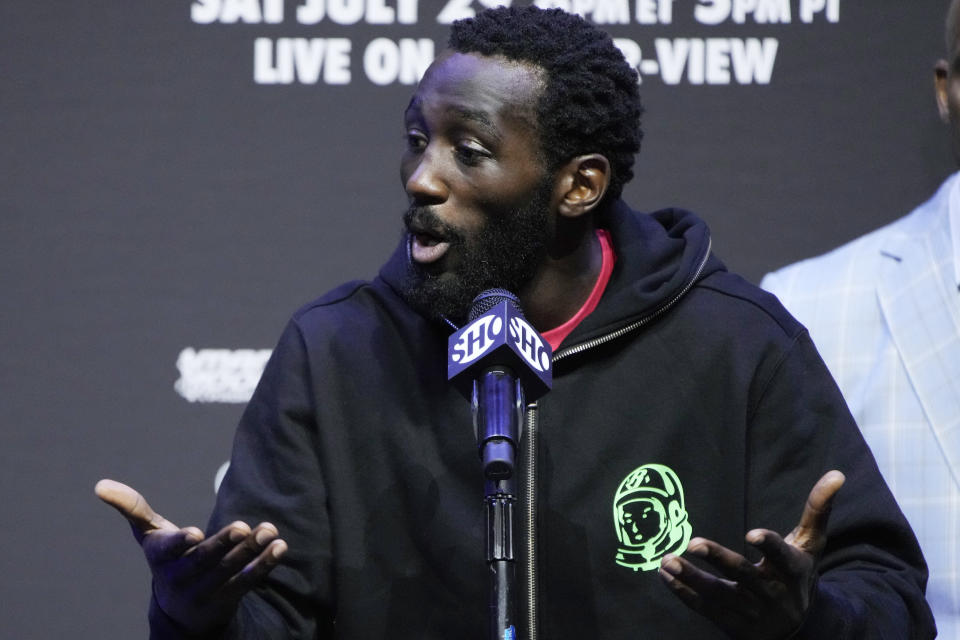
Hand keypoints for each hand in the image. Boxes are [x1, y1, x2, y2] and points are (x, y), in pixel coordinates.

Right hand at [94, 478, 287, 634]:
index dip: (181, 542)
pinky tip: (280, 546)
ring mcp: (208, 589)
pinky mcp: (231, 596)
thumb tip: (100, 485)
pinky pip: (249, 580)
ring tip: (269, 530)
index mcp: (162, 559)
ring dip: (251, 550)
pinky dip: (266, 564)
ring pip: (230, 571)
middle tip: (241, 526)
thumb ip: (133, 509)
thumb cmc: (168, 560)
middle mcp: (183, 577)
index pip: (170, 551)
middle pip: (205, 561)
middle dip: (223, 545)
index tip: (195, 533)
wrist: (181, 613)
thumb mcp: (150, 536)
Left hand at [658, 470, 844, 638]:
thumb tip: (837, 474)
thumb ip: (818, 510)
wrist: (799, 629)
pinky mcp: (731, 623)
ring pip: (719, 595)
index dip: (769, 546)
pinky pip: (705, 608)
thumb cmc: (799, 574)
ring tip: (667, 560)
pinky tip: (666, 574)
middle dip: (719, 559)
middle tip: (693, 542)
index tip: (752, 534)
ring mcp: (750, 611)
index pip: (782, 558)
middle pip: (744, 576)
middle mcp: (772, 593)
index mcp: (792, 570)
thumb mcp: (811, 545)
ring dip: (692, 578)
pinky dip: (684, 593)